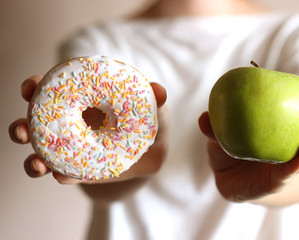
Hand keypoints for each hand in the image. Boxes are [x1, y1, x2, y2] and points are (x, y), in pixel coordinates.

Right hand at [9, 75, 168, 184]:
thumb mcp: (152, 107)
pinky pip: (65, 174)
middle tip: (21, 130)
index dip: (35, 86)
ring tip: (38, 165)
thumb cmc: (147, 119)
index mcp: (82, 100)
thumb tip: (159, 90)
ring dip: (33, 160)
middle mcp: (71, 123)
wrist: (151, 150)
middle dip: (22, 126)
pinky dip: (61, 176)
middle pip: (36, 123)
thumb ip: (153, 99)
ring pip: (43, 153)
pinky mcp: (81, 170)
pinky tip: (63, 177)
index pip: (50, 90)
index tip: (30, 87)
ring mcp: (72, 148)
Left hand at [198, 90, 298, 201]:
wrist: (227, 175)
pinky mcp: (281, 180)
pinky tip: (297, 162)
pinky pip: (291, 173)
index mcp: (289, 123)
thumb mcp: (221, 133)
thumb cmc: (230, 145)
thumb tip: (204, 118)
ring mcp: (293, 164)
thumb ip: (214, 127)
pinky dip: (295, 167)